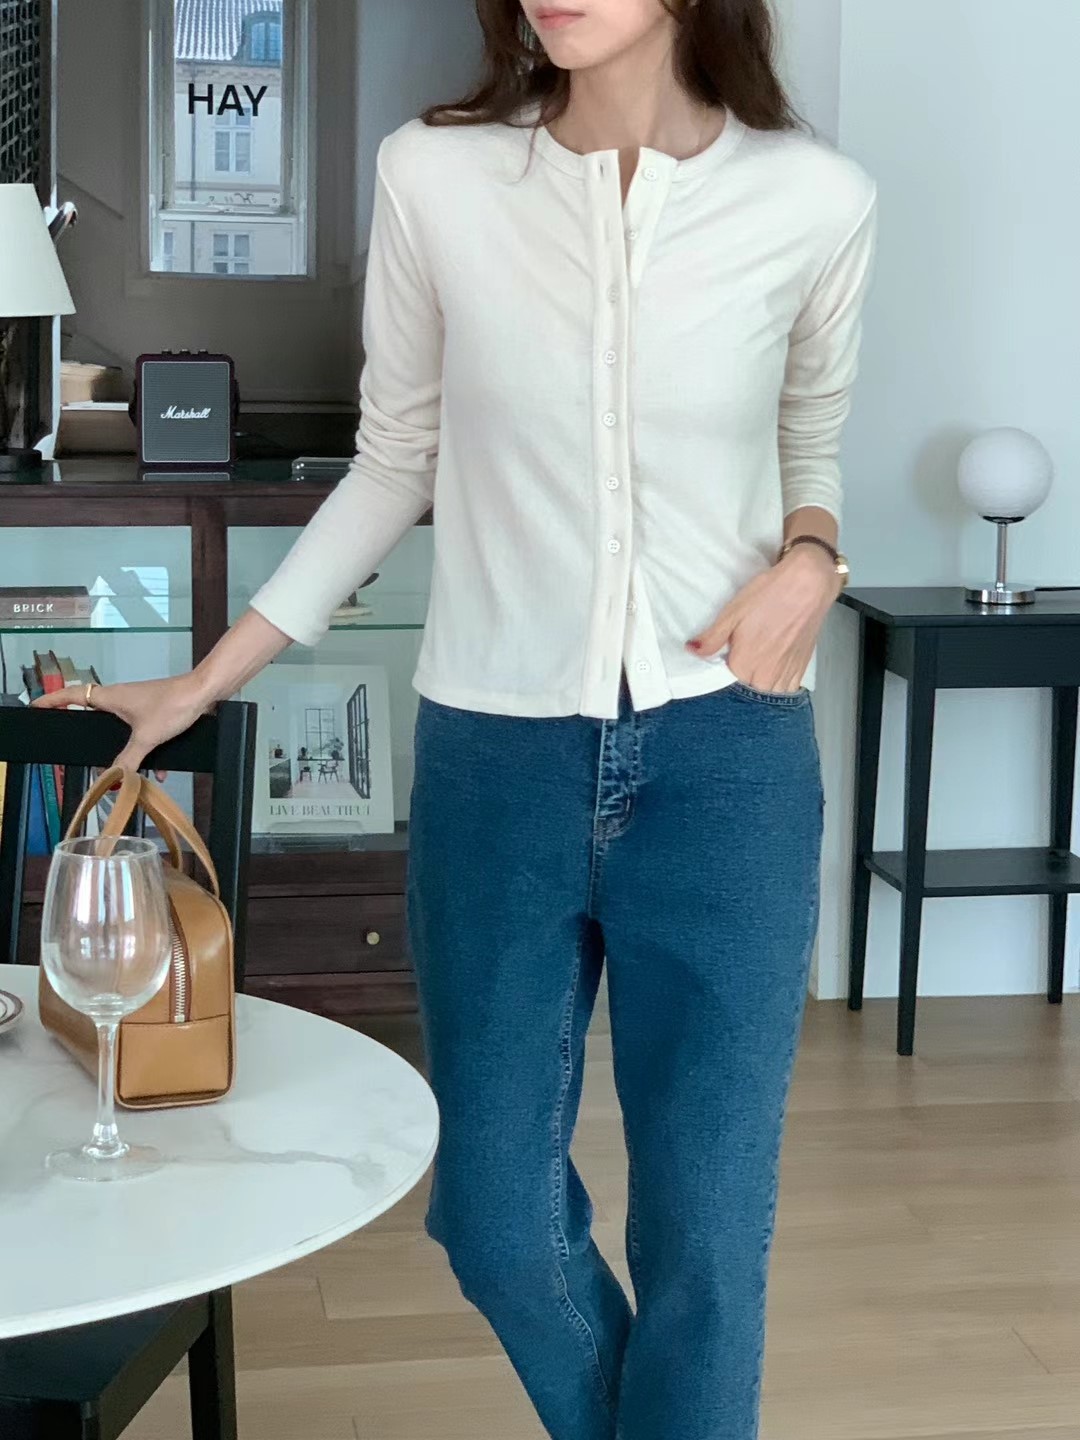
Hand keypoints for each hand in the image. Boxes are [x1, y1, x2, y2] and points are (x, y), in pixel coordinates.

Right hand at [30, 674, 212, 774]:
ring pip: (123, 729)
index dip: (53, 701)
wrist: (205, 693)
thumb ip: (127, 759)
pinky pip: (144, 734)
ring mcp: (139, 704)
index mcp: (110, 698)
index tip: (37, 706)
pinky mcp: (155, 711)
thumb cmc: (173, 704)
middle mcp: (122, 698)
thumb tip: (112, 777)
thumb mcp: (146, 737)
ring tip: (126, 772)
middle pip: (95, 714)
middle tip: (76, 742)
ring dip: (127, 751)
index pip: (72, 695)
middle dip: (89, 731)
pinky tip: (160, 771)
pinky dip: (149, 751)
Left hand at [686, 545, 841, 691]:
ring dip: (762, 682)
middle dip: (743, 677)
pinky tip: (775, 666)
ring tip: (760, 659)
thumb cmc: (768, 595)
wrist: (808, 584)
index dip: (726, 668)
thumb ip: (711, 639)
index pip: (727, 681)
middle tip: (745, 652)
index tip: (728, 654)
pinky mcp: (802, 668)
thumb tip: (691, 650)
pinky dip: (780, 683)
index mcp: (744, 666)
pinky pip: (787, 689)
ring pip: (768, 691)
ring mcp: (786, 674)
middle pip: (748, 689)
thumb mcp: (732, 613)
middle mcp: (766, 676)